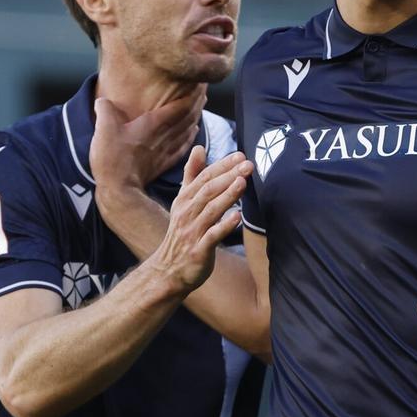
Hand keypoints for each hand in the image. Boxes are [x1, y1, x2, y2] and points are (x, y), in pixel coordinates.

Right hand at [91, 88, 203, 188]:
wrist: (119, 190)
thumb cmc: (112, 158)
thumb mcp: (103, 128)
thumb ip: (105, 109)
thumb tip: (102, 99)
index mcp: (153, 124)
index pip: (182, 105)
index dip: (194, 93)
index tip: (201, 82)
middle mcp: (164, 136)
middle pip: (189, 116)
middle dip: (197, 102)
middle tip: (203, 90)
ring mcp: (165, 151)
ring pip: (188, 130)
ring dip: (196, 117)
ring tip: (200, 106)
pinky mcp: (162, 164)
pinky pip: (182, 147)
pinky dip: (190, 137)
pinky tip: (193, 132)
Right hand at [149, 146, 251, 293]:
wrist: (168, 269)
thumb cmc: (181, 233)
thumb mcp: (183, 201)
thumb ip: (192, 174)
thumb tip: (199, 147)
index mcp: (184, 200)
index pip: (204, 177)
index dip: (221, 166)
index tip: (240, 155)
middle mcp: (187, 213)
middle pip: (208, 190)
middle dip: (228, 176)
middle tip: (248, 165)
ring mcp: (192, 232)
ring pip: (210, 210)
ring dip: (227, 196)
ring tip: (242, 183)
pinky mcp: (198, 250)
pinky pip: (211, 236)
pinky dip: (224, 226)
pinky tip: (237, 217)